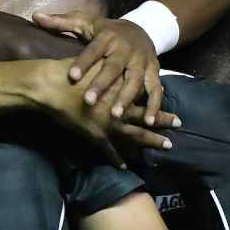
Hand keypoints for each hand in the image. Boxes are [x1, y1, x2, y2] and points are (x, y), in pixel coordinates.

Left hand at [32, 12, 164, 125]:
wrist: (143, 29)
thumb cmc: (107, 30)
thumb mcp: (86, 22)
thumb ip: (61, 22)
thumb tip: (36, 16)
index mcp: (107, 37)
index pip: (93, 50)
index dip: (83, 63)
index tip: (71, 77)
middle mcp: (126, 49)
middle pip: (114, 67)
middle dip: (102, 84)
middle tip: (89, 101)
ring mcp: (141, 61)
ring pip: (135, 80)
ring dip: (127, 98)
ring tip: (115, 115)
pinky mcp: (154, 71)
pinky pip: (155, 89)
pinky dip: (154, 105)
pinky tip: (148, 121)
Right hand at [35, 59, 178, 166]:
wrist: (50, 85)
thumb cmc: (71, 70)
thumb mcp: (94, 62)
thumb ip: (108, 68)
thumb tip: (118, 64)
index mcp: (118, 90)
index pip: (144, 97)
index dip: (158, 101)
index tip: (169, 100)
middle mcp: (117, 109)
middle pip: (145, 117)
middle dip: (163, 121)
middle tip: (179, 124)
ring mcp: (107, 125)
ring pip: (135, 136)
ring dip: (151, 141)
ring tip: (166, 146)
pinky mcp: (94, 136)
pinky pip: (108, 151)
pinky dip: (116, 159)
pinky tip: (123, 167)